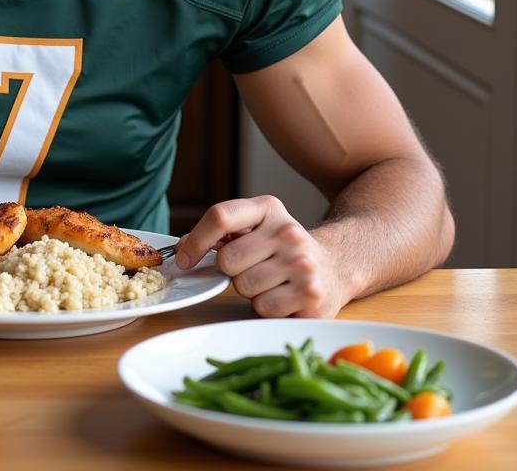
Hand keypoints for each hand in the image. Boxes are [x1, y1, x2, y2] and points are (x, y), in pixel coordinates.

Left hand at [175, 195, 347, 317]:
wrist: (334, 266)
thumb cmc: (281, 248)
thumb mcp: (254, 227)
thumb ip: (218, 234)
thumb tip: (182, 250)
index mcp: (268, 208)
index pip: (220, 216)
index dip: (195, 241)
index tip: (184, 259)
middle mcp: (288, 232)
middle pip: (227, 260)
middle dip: (231, 270)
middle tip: (252, 267)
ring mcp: (302, 263)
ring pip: (243, 287)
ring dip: (249, 290)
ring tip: (270, 281)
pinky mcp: (311, 295)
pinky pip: (264, 308)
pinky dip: (266, 307)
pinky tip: (283, 295)